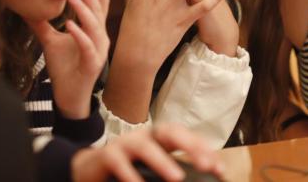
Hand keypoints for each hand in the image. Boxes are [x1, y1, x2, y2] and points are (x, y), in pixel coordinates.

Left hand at [30, 0, 109, 119]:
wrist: (69, 97)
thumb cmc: (64, 69)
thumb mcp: (51, 41)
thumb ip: (43, 24)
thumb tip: (28, 9)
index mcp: (93, 30)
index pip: (99, 3)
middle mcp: (100, 37)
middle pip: (97, 9)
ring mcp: (98, 50)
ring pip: (94, 26)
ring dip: (83, 10)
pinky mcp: (92, 64)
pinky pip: (87, 46)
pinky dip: (79, 35)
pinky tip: (70, 25)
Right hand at [70, 123, 223, 181]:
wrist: (89, 169)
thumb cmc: (127, 170)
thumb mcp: (152, 169)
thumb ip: (172, 172)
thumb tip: (204, 179)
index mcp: (159, 139)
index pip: (185, 136)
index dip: (202, 149)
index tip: (218, 168)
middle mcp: (144, 136)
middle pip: (169, 132)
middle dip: (189, 145)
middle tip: (205, 165)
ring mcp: (125, 143)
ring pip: (145, 146)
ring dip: (162, 161)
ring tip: (177, 178)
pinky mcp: (107, 155)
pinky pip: (119, 162)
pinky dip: (130, 174)